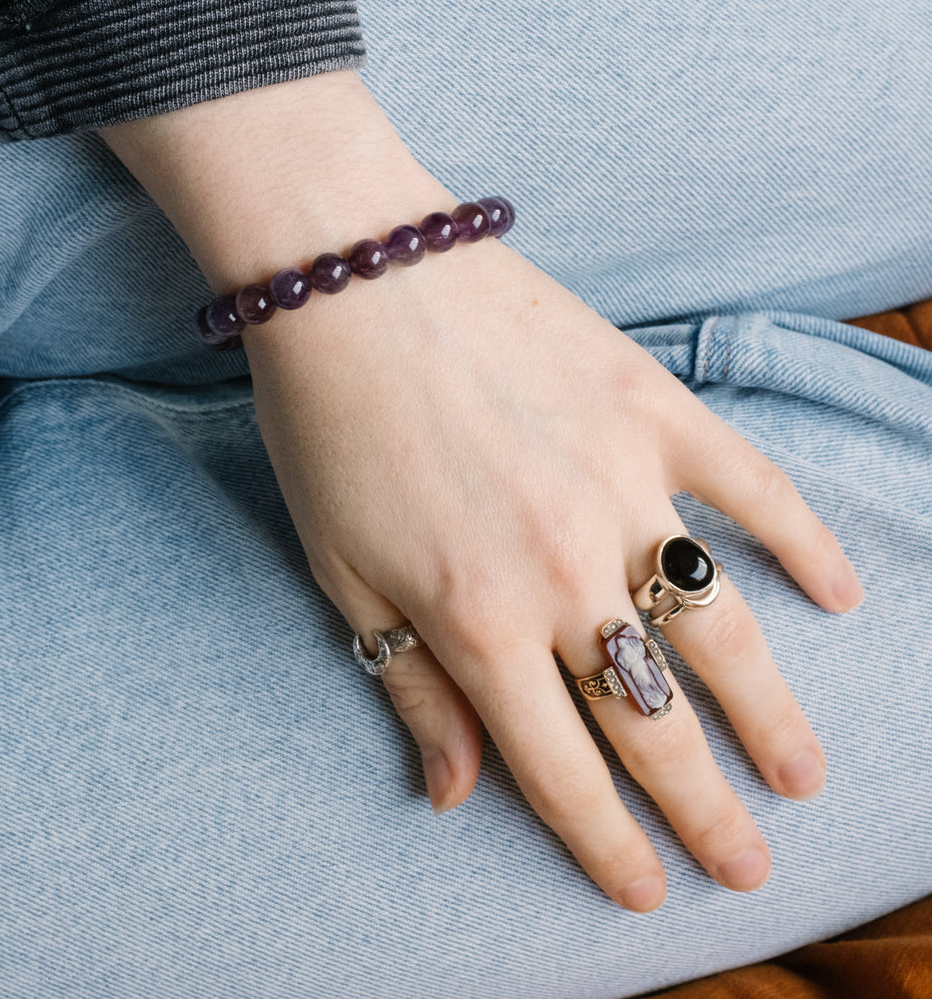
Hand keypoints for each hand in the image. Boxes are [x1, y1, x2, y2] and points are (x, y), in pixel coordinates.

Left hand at [241, 230, 862, 912]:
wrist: (349, 274)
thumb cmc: (326, 425)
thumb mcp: (341, 571)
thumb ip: (410, 684)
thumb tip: (458, 794)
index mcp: (475, 619)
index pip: (560, 768)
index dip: (607, 845)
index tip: (649, 891)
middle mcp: (561, 568)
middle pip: (652, 720)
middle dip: (705, 810)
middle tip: (752, 863)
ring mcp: (618, 484)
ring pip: (719, 627)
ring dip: (769, 712)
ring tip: (804, 773)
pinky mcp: (650, 407)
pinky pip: (749, 486)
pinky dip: (801, 540)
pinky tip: (840, 590)